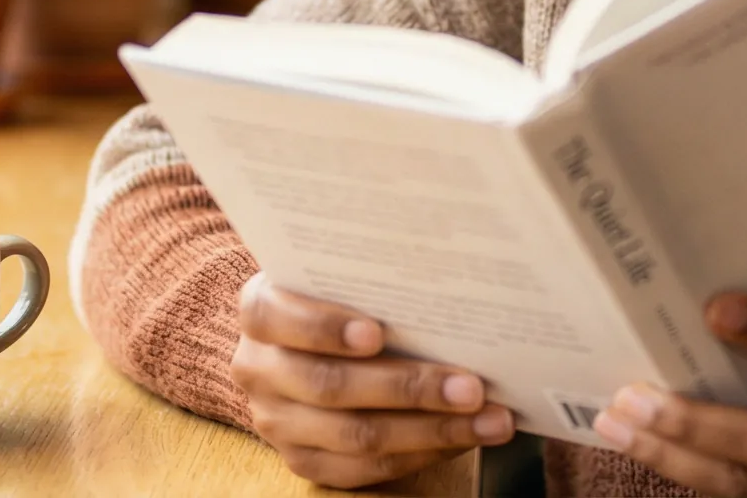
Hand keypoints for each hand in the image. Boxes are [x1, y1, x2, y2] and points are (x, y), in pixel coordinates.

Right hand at [229, 275, 515, 487]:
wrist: (305, 341)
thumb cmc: (339, 296)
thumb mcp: (339, 275)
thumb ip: (372, 277)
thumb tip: (448, 281)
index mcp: (261, 311)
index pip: (280, 318)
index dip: (326, 328)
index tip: (377, 333)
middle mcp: (259, 369)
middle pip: (331, 387)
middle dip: (409, 388)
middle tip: (471, 386)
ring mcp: (277, 422)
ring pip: (356, 436)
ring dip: (432, 430)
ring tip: (487, 418)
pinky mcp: (304, 460)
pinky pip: (365, 470)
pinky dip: (422, 454)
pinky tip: (465, 438)